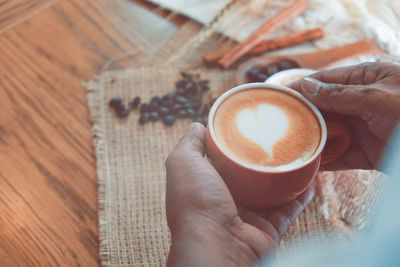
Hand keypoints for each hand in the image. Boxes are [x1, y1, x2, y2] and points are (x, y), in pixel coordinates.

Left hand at [165, 123, 313, 266]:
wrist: (216, 244)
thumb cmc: (196, 202)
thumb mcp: (184, 162)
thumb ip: (190, 143)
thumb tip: (198, 125)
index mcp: (207, 183)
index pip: (223, 159)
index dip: (235, 144)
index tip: (250, 126)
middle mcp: (227, 199)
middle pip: (250, 174)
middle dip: (264, 159)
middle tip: (280, 139)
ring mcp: (248, 215)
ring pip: (272, 191)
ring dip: (286, 176)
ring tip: (300, 156)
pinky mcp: (268, 228)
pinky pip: (288, 210)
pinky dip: (300, 197)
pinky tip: (310, 181)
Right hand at [289, 62, 399, 169]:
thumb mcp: (376, 97)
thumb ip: (339, 94)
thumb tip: (307, 87)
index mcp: (367, 79)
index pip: (325, 80)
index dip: (301, 88)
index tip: (279, 96)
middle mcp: (364, 102)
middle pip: (325, 108)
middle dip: (304, 117)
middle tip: (277, 124)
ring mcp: (366, 128)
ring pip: (331, 133)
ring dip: (313, 140)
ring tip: (289, 145)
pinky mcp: (371, 153)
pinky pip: (342, 156)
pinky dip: (327, 161)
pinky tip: (309, 164)